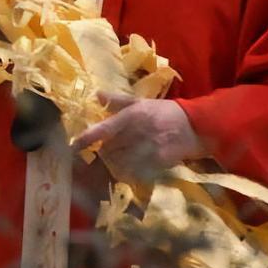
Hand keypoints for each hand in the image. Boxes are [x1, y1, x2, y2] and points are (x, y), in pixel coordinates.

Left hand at [73, 92, 203, 182]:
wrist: (193, 127)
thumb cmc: (164, 111)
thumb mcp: (141, 101)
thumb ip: (117, 100)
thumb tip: (97, 95)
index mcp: (132, 116)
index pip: (104, 129)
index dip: (87, 138)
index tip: (74, 145)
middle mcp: (137, 133)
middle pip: (109, 149)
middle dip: (101, 152)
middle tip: (98, 152)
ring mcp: (147, 150)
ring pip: (119, 162)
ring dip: (112, 163)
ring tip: (114, 159)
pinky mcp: (156, 163)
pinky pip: (134, 172)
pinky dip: (127, 172)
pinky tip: (126, 168)